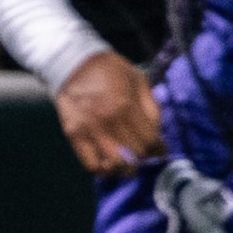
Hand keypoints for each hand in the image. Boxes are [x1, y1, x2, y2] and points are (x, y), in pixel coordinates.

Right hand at [53, 51, 160, 173]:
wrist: (73, 63)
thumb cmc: (110, 70)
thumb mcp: (139, 80)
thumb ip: (151, 108)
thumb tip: (158, 135)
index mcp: (125, 107)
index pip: (149, 141)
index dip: (159, 150)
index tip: (160, 151)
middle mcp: (107, 122)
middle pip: (134, 156)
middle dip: (143, 158)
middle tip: (144, 154)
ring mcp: (88, 130)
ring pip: (113, 165)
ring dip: (125, 168)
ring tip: (128, 161)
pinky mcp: (74, 135)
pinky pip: (90, 165)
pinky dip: (103, 169)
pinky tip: (109, 161)